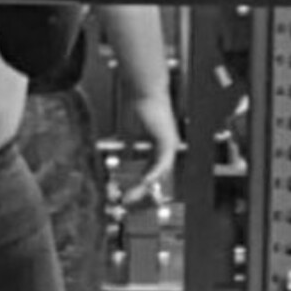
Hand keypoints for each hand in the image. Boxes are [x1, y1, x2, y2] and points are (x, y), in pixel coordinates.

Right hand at [121, 90, 180, 207]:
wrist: (143, 90)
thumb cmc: (135, 105)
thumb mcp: (128, 132)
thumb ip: (128, 146)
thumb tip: (121, 157)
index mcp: (156, 146)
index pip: (148, 169)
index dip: (138, 182)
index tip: (127, 192)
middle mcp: (165, 147)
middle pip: (155, 174)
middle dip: (141, 189)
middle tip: (128, 200)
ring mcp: (169, 145)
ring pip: (160, 172)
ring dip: (146, 185)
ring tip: (134, 195)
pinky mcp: (169, 141)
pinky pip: (163, 163)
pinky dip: (154, 173)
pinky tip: (145, 181)